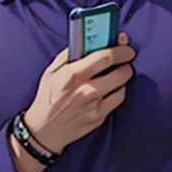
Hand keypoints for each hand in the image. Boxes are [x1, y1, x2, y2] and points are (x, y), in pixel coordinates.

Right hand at [22, 32, 135, 155]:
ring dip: (122, 79)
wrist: (44, 130)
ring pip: (122, 87)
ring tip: (117, 75)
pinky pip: (117, 101)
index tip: (126, 47)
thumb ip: (70, 54)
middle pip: (120, 72)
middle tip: (125, 61)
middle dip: (126, 64)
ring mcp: (94, 106)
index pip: (106, 57)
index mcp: (74, 75)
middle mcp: (87, 90)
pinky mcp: (99, 118)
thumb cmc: (47, 98)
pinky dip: (116, 93)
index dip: (121, 50)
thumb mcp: (52, 71)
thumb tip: (88, 41)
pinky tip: (110, 90)